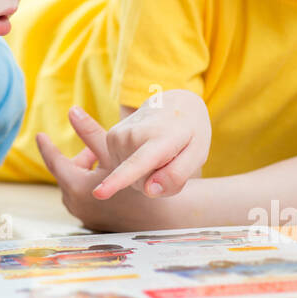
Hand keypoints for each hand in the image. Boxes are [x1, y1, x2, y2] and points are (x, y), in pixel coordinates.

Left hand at [35, 129, 166, 233]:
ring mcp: (84, 215)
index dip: (47, 147)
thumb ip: (90, 132)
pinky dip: (90, 186)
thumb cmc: (140, 181)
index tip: (41, 135)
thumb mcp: (113, 153)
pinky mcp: (94, 222)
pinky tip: (108, 180)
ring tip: (102, 162)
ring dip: (85, 172)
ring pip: (76, 186)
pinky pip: (85, 198)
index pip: (55, 162)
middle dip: (79, 159)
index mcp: (76, 187)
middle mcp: (76, 205)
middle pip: (68, 174)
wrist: (162, 216)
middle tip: (93, 149)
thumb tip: (72, 111)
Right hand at [72, 91, 209, 198]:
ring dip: (147, 173)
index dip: (117, 181)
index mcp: (160, 138)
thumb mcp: (198, 153)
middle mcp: (134, 134)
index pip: (137, 163)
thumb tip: (149, 190)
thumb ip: (177, 175)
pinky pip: (122, 169)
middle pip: (142, 182)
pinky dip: (135, 167)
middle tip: (172, 157)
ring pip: (131, 178)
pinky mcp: (110, 138)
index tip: (98, 193)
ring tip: (159, 152)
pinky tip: (145, 150)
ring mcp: (118, 135)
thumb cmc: (190, 132)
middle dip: (158, 180)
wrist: (173, 104)